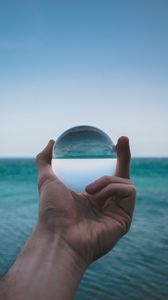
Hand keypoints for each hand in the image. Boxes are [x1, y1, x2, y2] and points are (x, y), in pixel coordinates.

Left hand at [36, 136, 135, 267]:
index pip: (106, 172)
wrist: (59, 236)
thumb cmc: (51, 212)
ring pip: (124, 181)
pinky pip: (128, 191)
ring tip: (89, 189)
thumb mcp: (46, 180)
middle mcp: (106, 202)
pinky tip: (97, 196)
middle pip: (122, 174)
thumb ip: (45, 160)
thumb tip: (52, 142)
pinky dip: (113, 188)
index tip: (113, 141)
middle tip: (121, 139)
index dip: (112, 157)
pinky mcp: (125, 217)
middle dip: (124, 155)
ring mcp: (116, 209)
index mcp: (92, 196)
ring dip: (107, 179)